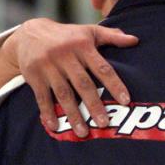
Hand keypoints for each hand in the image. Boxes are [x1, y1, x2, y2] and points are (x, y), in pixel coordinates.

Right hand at [2, 18, 139, 136]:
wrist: (29, 33)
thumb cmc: (67, 36)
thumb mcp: (89, 32)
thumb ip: (112, 36)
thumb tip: (135, 40)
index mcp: (82, 46)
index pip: (102, 68)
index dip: (114, 85)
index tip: (126, 101)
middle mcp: (65, 55)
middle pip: (83, 84)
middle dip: (94, 105)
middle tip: (104, 123)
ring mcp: (48, 66)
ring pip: (63, 93)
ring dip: (73, 114)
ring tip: (83, 133)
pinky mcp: (34, 76)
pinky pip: (42, 97)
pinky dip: (47, 112)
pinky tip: (55, 127)